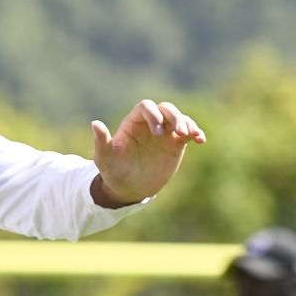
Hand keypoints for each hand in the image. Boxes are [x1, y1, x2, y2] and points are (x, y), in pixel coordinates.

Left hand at [90, 100, 205, 207]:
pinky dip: (196, 132)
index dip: (153, 115)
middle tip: (179, 133)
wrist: (129, 188)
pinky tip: (200, 140)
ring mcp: (164, 133)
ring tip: (190, 135)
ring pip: (179, 118)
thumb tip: (95, 124)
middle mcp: (149, 124)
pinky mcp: (175, 144)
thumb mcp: (105, 159)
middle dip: (174, 117)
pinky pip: (189, 132)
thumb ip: (101, 142)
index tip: (158, 132)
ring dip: (187, 123)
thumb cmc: (114, 171)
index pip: (146, 107)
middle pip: (166, 109)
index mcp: (132, 123)